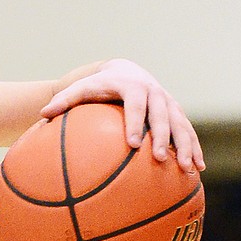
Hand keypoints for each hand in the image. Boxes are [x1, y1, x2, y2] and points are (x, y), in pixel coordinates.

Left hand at [40, 58, 204, 171]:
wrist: (126, 71)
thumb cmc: (98, 85)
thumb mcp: (80, 89)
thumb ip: (63, 100)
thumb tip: (42, 113)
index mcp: (133, 87)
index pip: (136, 106)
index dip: (136, 123)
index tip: (134, 143)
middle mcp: (155, 93)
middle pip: (162, 116)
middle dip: (164, 137)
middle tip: (160, 159)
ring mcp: (169, 103)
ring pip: (181, 125)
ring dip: (187, 146)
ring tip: (187, 168)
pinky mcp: (177, 112)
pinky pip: (189, 131)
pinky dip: (194, 148)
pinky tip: (198, 168)